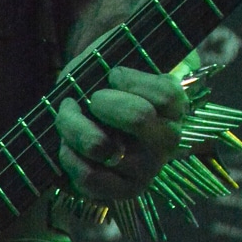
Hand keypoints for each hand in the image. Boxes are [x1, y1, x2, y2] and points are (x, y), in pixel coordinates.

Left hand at [55, 65, 186, 202]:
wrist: (83, 110)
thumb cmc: (102, 80)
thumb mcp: (117, 55)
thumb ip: (133, 49)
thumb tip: (149, 62)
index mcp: (175, 107)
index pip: (164, 95)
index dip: (128, 79)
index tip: (111, 75)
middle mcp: (167, 141)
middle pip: (138, 117)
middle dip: (100, 101)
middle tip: (90, 99)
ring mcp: (146, 170)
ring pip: (100, 146)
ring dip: (72, 125)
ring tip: (68, 116)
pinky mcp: (121, 192)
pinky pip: (89, 177)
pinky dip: (68, 156)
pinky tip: (67, 144)